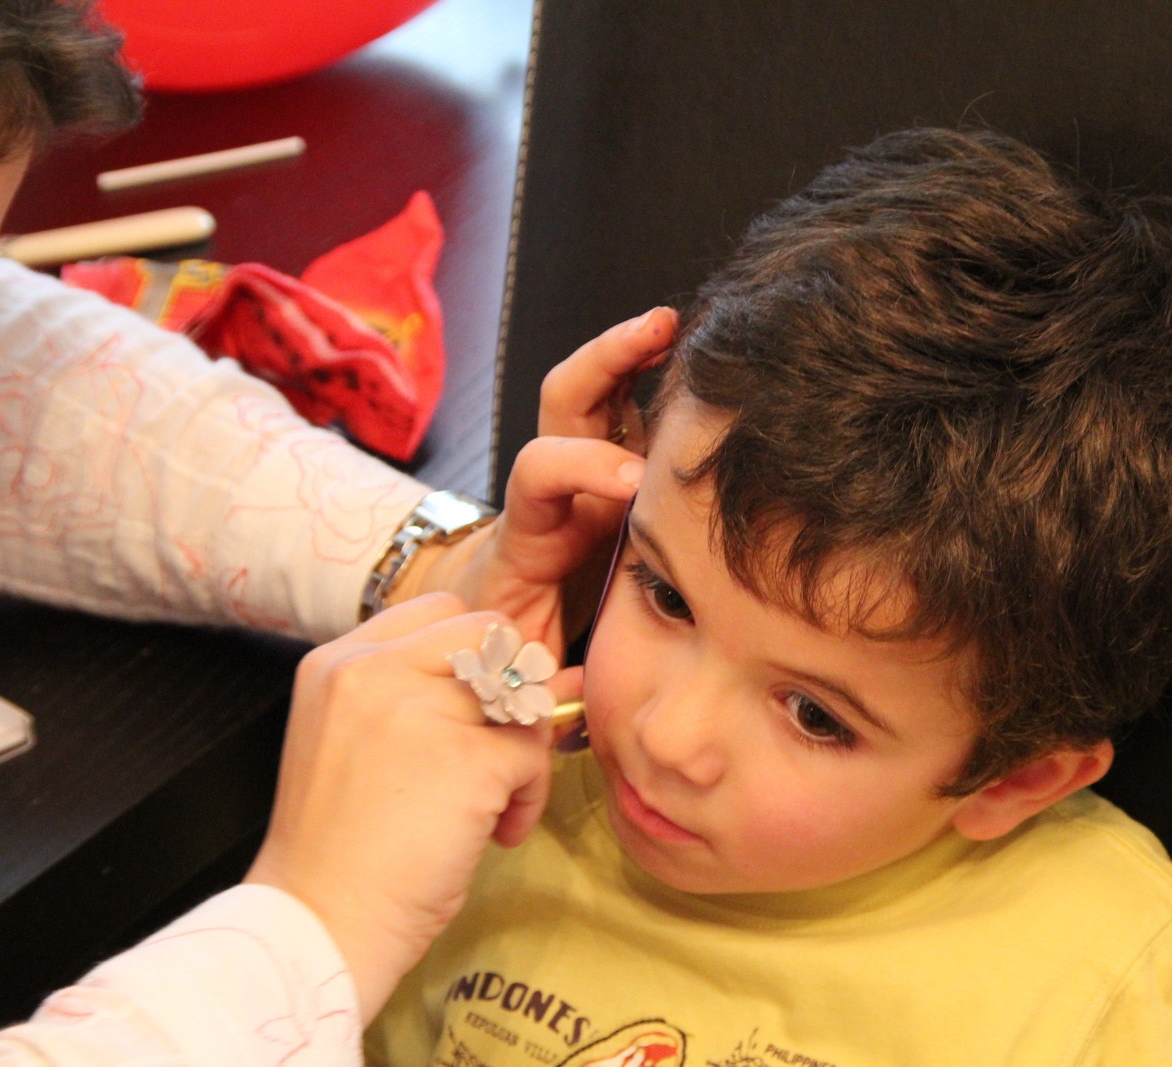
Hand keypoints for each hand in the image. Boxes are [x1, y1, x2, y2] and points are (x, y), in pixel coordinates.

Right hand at [244, 594, 579, 1021]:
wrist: (319, 924)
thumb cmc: (344, 848)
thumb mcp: (362, 743)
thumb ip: (434, 696)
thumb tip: (557, 672)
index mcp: (339, 662)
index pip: (442, 614)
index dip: (476, 660)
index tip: (472, 715)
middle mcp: (373, 670)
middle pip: (491, 636)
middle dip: (511, 692)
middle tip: (494, 756)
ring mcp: (419, 709)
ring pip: (522, 696)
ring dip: (522, 754)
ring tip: (491, 808)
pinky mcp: (465, 758)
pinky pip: (533, 756)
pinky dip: (528, 799)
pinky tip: (495, 835)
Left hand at [397, 307, 676, 649]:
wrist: (478, 628)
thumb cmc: (504, 648)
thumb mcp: (515, 669)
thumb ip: (540, 682)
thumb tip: (567, 706)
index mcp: (528, 531)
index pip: (541, 474)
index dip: (582, 468)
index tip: (633, 483)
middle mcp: (555, 489)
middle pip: (567, 403)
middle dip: (607, 359)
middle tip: (659, 332)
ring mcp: (583, 475)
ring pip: (602, 396)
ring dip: (634, 353)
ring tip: (682, 325)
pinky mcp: (612, 479)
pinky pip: (632, 417)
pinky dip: (657, 381)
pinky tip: (694, 360)